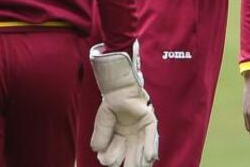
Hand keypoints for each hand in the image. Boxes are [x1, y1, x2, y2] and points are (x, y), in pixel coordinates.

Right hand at [89, 44, 158, 166]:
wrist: (119, 89)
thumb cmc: (111, 105)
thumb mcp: (103, 124)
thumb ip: (100, 137)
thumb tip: (98, 152)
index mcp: (119, 141)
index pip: (116, 156)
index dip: (111, 158)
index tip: (105, 160)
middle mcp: (132, 139)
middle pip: (131, 157)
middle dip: (129, 165)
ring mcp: (142, 132)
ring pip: (142, 151)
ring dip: (140, 162)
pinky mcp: (150, 122)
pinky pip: (152, 137)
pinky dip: (150, 148)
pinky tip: (150, 158)